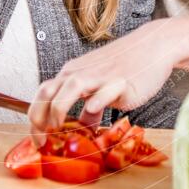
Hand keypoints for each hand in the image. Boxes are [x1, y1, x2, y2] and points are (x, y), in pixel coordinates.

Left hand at [28, 20, 177, 145]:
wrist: (153, 46)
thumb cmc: (127, 66)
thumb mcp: (102, 85)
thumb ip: (91, 107)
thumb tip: (83, 127)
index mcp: (73, 73)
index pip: (43, 93)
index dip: (34, 118)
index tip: (36, 140)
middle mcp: (81, 73)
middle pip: (48, 91)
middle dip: (39, 119)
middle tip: (41, 141)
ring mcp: (100, 76)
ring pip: (71, 87)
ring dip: (59, 109)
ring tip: (58, 129)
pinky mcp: (121, 82)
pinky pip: (104, 91)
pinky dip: (95, 102)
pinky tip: (93, 115)